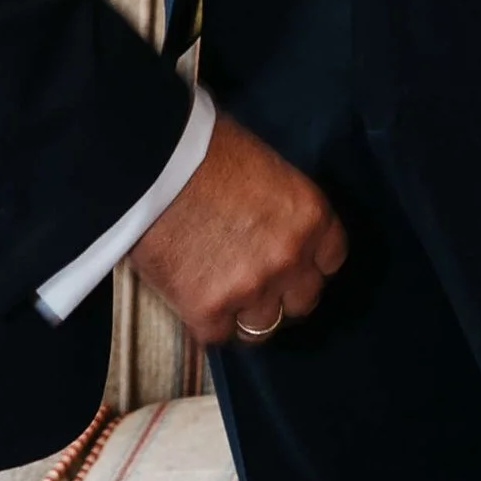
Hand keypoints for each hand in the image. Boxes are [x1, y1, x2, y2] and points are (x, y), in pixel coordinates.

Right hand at [124, 110, 347, 349]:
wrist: (149, 161)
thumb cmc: (200, 147)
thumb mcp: (261, 166)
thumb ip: (279, 207)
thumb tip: (271, 225)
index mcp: (309, 216)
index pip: (331, 259)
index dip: (307, 261)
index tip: (290, 260)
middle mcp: (290, 257)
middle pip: (303, 300)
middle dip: (280, 291)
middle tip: (250, 275)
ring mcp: (252, 288)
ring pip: (263, 326)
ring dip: (243, 311)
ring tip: (216, 287)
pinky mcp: (209, 310)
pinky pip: (217, 333)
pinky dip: (203, 316)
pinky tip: (187, 289)